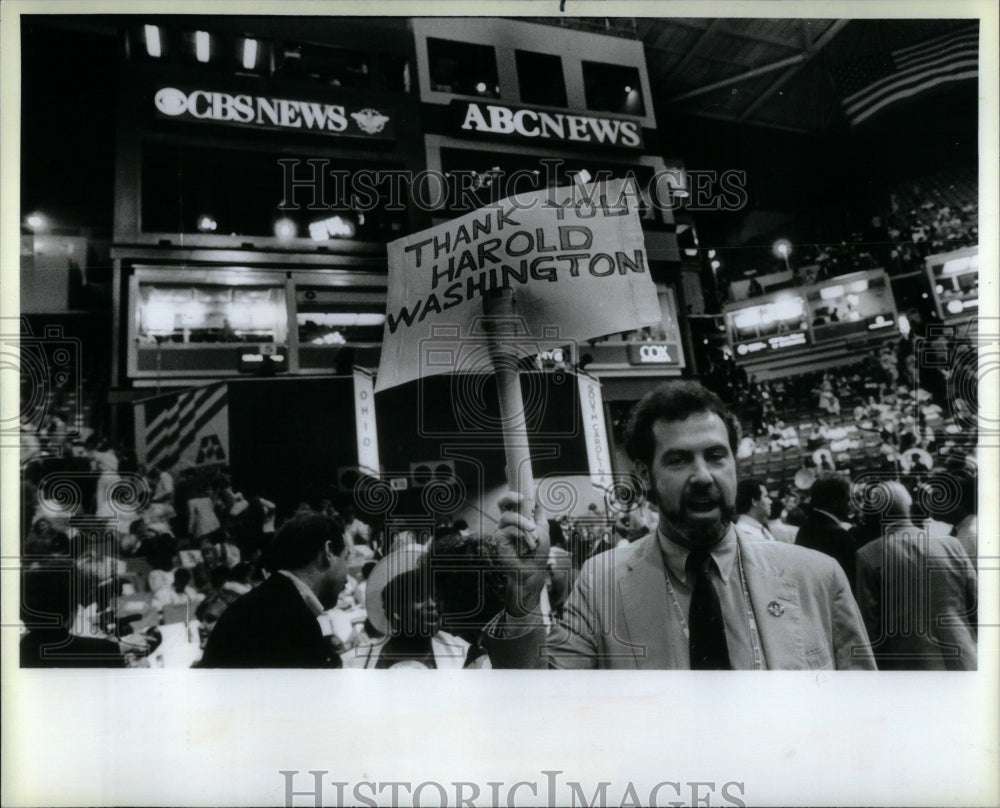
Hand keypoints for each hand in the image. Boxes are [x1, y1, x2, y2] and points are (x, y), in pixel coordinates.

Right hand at [493, 492, 549, 618]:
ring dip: (524, 522)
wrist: (533, 570)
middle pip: (502, 502)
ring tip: (532, 532)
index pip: (512, 501)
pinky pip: (509, 528)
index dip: (515, 491)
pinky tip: (526, 543)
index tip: (522, 482)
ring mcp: (502, 530)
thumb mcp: (543, 530)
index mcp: (517, 518)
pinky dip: (520, 534)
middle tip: (522, 498)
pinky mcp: (499, 539)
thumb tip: (537, 501)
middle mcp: (507, 522)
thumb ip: (539, 516)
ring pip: (509, 515)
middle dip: (511, 496)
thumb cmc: (538, 552)